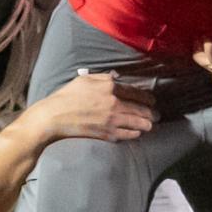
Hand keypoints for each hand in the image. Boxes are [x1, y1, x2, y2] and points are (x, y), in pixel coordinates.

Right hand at [32, 70, 156, 143]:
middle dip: (152, 113)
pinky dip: (135, 134)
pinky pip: (127, 134)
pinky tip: (137, 133)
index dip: (147, 98)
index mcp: (110, 87)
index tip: (152, 101)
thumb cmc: (67, 96)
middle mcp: (114, 103)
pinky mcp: (107, 133)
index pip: (136, 92)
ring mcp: (112, 120)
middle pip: (141, 109)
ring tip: (151, 125)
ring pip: (138, 123)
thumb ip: (103, 77)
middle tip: (157, 115)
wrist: (55, 117)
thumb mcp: (84, 79)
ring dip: (147, 124)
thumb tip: (117, 77)